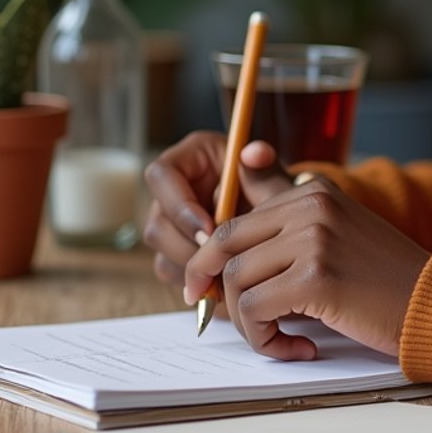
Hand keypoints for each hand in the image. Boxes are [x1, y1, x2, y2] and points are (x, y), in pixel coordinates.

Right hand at [143, 130, 292, 294]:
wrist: (274, 218)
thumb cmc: (269, 190)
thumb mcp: (271, 179)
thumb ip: (265, 171)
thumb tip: (255, 153)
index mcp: (190, 158)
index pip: (161, 174)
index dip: (179, 205)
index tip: (210, 229)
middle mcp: (171, 189)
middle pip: (157, 222)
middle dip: (188, 246)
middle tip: (222, 260)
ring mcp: (168, 221)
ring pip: (161, 251)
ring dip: (192, 266)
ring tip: (227, 270)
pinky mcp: (172, 247)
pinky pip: (170, 269)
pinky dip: (194, 279)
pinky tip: (222, 278)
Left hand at [182, 179, 429, 359]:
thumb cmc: (385, 280)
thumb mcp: (338, 235)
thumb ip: (290, 223)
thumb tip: (231, 216)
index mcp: (314, 191)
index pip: (237, 220)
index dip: (212, 260)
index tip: (205, 287)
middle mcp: (311, 205)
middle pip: (226, 245)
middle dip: (211, 286)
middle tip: (213, 316)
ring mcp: (313, 238)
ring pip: (236, 282)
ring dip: (249, 325)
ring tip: (282, 339)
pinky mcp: (315, 277)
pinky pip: (255, 311)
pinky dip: (266, 340)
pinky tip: (298, 348)